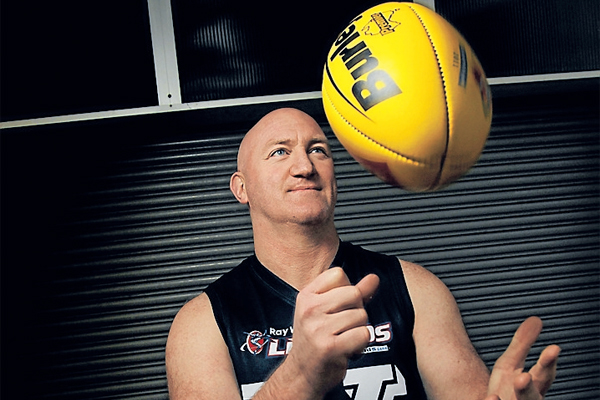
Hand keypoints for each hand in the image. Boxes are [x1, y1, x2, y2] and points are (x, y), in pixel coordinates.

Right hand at [286, 267, 379, 396]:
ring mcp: (319, 328)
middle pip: (354, 293)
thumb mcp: (326, 311)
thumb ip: (351, 292)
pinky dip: (361, 344)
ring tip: (343, 339)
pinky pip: (364, 334)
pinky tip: (346, 349)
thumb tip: (374, 278)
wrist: (302, 374)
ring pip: (361, 315)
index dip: (346, 289)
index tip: (339, 306)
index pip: (338, 274)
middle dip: (356, 310)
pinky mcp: (330, 347)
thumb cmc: (315, 340)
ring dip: (358, 330)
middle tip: (343, 326)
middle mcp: (310, 310)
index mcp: (306, 296)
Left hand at [485, 317, 560, 399]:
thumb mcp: (510, 364)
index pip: (544, 375)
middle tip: (522, 377)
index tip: (553, 348)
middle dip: (528, 390)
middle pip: (532, 399)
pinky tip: (490, 398)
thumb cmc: (503, 389)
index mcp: (532, 387)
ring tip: (512, 385)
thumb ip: (522, 344)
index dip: (548, 362)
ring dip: (516, 399)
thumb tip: (537, 319)